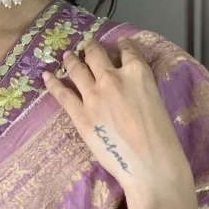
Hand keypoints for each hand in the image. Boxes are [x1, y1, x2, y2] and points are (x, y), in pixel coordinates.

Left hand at [42, 37, 197, 208]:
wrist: (149, 163)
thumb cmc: (161, 138)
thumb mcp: (156, 100)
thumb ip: (140, 87)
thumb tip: (129, 87)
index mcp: (138, 73)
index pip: (127, 49)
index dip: (121, 46)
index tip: (117, 45)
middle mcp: (113, 77)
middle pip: (96, 54)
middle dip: (91, 49)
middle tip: (87, 48)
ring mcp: (93, 95)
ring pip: (77, 68)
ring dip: (71, 60)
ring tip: (68, 56)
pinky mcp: (80, 114)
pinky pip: (62, 93)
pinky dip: (53, 83)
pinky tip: (46, 76)